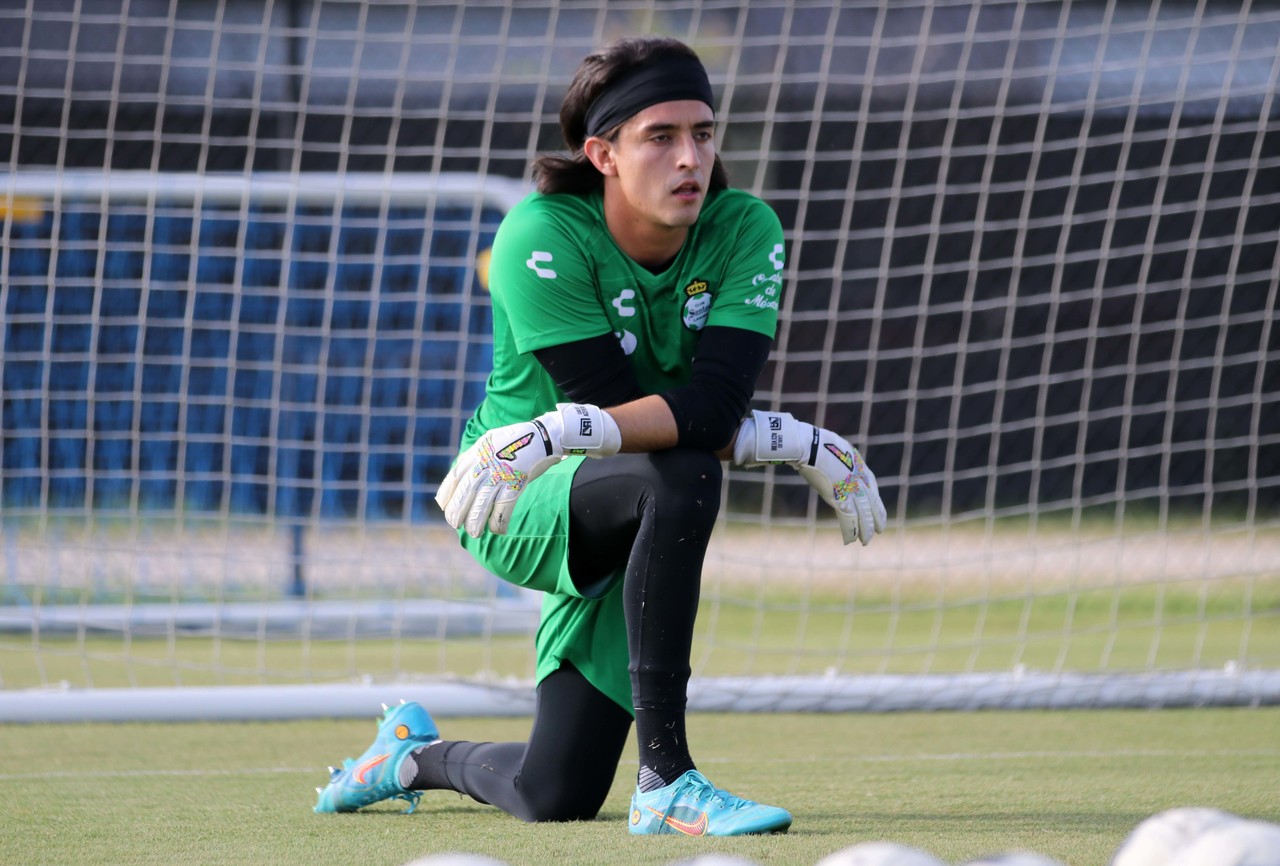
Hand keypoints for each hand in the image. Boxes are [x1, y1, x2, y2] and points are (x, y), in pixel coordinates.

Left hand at [435, 403, 620, 537]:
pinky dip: (499, 523)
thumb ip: (475, 456)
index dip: (447, 494)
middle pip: (465, 492)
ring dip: (475, 522)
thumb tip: (459, 474)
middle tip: (455, 525)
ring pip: (482, 503)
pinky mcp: (517, 483)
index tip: (443, 506)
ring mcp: (501, 474)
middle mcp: (486, 463)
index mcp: (477, 453)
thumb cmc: (518, 441)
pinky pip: (503, 508)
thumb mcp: (490, 442)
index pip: (455, 476)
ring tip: (474, 534)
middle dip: (457, 512)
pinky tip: (498, 531)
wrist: (544, 435)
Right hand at [733, 410, 887, 545]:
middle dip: (877, 518)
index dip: (875, 500)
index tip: (877, 508)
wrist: (809, 444)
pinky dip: (849, 532)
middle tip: (880, 530)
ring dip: (866, 530)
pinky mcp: (839, 498)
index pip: (872, 487)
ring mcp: (850, 489)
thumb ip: (838, 456)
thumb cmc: (816, 442)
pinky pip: (848, 520)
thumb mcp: (834, 447)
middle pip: (872, 503)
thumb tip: (830, 455)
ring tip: (866, 541)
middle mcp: (859, 480)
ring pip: (863, 515)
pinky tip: (850, 541)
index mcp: (859, 466)